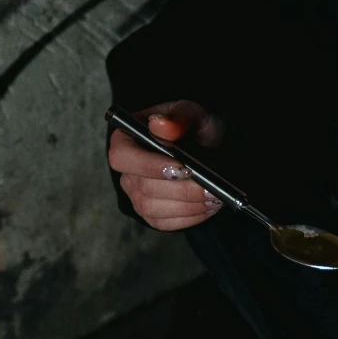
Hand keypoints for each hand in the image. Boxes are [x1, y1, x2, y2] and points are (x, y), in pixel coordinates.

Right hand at [108, 100, 225, 231]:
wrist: (208, 150)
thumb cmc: (195, 129)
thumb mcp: (194, 114)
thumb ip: (179, 116)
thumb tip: (161, 124)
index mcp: (127, 139)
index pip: (122, 156)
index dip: (149, 165)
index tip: (183, 168)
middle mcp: (127, 170)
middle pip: (143, 187)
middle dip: (181, 190)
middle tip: (211, 187)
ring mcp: (136, 194)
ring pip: (153, 209)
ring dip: (188, 206)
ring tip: (215, 196)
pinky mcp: (150, 214)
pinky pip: (164, 223)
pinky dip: (190, 217)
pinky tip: (209, 206)